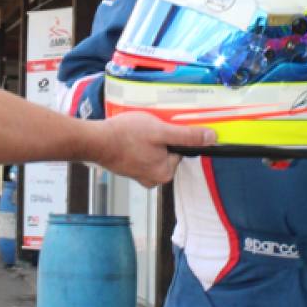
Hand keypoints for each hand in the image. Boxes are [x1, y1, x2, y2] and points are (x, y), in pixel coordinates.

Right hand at [87, 115, 215, 187]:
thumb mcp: (161, 131)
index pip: (180, 150)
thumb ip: (188, 136)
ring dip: (148, 140)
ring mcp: (139, 174)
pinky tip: (129, 137)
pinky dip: (136, 144)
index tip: (162, 128)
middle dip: (159, 138)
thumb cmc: (125, 136)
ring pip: (152, 152)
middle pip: (167, 151)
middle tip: (148, 129)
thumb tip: (211, 138)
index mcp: (164, 173)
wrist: (96, 141)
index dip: (173, 136)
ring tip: (137, 132)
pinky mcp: (128, 168)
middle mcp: (153, 178)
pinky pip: (140, 153)